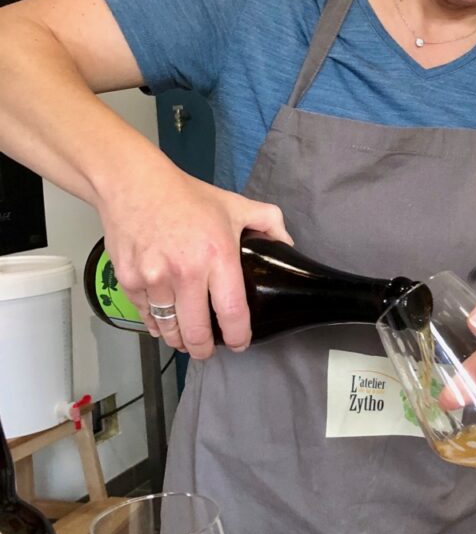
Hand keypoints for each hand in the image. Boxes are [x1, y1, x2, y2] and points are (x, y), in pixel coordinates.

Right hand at [99, 166, 291, 358]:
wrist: (134, 184)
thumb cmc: (186, 196)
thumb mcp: (235, 204)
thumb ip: (269, 221)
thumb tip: (287, 244)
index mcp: (217, 255)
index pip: (232, 312)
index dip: (238, 337)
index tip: (240, 344)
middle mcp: (185, 272)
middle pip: (197, 333)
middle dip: (204, 349)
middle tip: (208, 349)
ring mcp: (154, 279)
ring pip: (169, 329)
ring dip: (179, 340)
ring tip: (185, 340)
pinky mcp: (130, 281)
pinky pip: (147, 317)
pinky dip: (156, 324)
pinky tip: (164, 322)